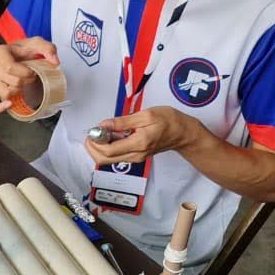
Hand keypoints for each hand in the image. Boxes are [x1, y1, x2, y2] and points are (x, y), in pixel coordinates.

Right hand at [0, 37, 59, 112]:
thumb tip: (54, 62)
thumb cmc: (25, 51)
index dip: (25, 72)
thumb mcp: (37, 44)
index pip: (9, 67)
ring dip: (18, 91)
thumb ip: (48, 49)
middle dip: (25, 81)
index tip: (32, 71)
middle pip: (10, 81)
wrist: (19, 56)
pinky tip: (10, 104)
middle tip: (29, 76)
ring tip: (22, 83)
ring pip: (4, 93)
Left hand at [84, 106, 199, 165]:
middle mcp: (135, 155)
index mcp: (138, 143)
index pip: (108, 150)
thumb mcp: (146, 115)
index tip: (93, 130)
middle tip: (92, 133)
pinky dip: (106, 148)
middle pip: (103, 160)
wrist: (183, 133)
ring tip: (101, 133)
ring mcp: (134, 158)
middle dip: (92, 148)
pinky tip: (109, 136)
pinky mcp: (134, 157)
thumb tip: (103, 125)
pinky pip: (114, 156)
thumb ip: (122, 121)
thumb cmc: (169, 121)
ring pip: (107, 160)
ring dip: (98, 148)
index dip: (95, 142)